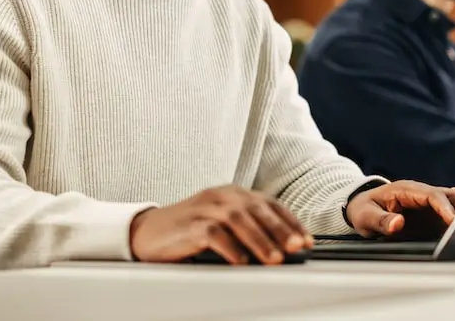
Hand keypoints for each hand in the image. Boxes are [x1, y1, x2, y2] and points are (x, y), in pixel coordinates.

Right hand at [129, 185, 311, 264]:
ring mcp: (205, 208)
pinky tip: (241, 261)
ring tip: (275, 259)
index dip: (290, 222)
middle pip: (257, 210)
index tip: (306, 241)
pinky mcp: (190, 224)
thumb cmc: (189, 230)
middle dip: (281, 230)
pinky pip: (214, 233)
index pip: (269, 204)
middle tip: (297, 248)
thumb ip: (249, 228)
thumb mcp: (223, 223)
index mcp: (233, 193)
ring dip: (260, 240)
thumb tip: (283, 248)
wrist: (147, 231)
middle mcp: (222, 196)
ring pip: (239, 219)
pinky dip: (230, 248)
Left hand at [345, 180, 454, 238]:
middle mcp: (422, 192)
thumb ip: (381, 221)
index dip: (445, 207)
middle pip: (450, 194)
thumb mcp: (366, 217)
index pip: (432, 195)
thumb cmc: (364, 210)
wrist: (363, 206)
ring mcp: (430, 200)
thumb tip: (398, 224)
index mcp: (407, 190)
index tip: (453, 221)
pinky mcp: (435, 210)